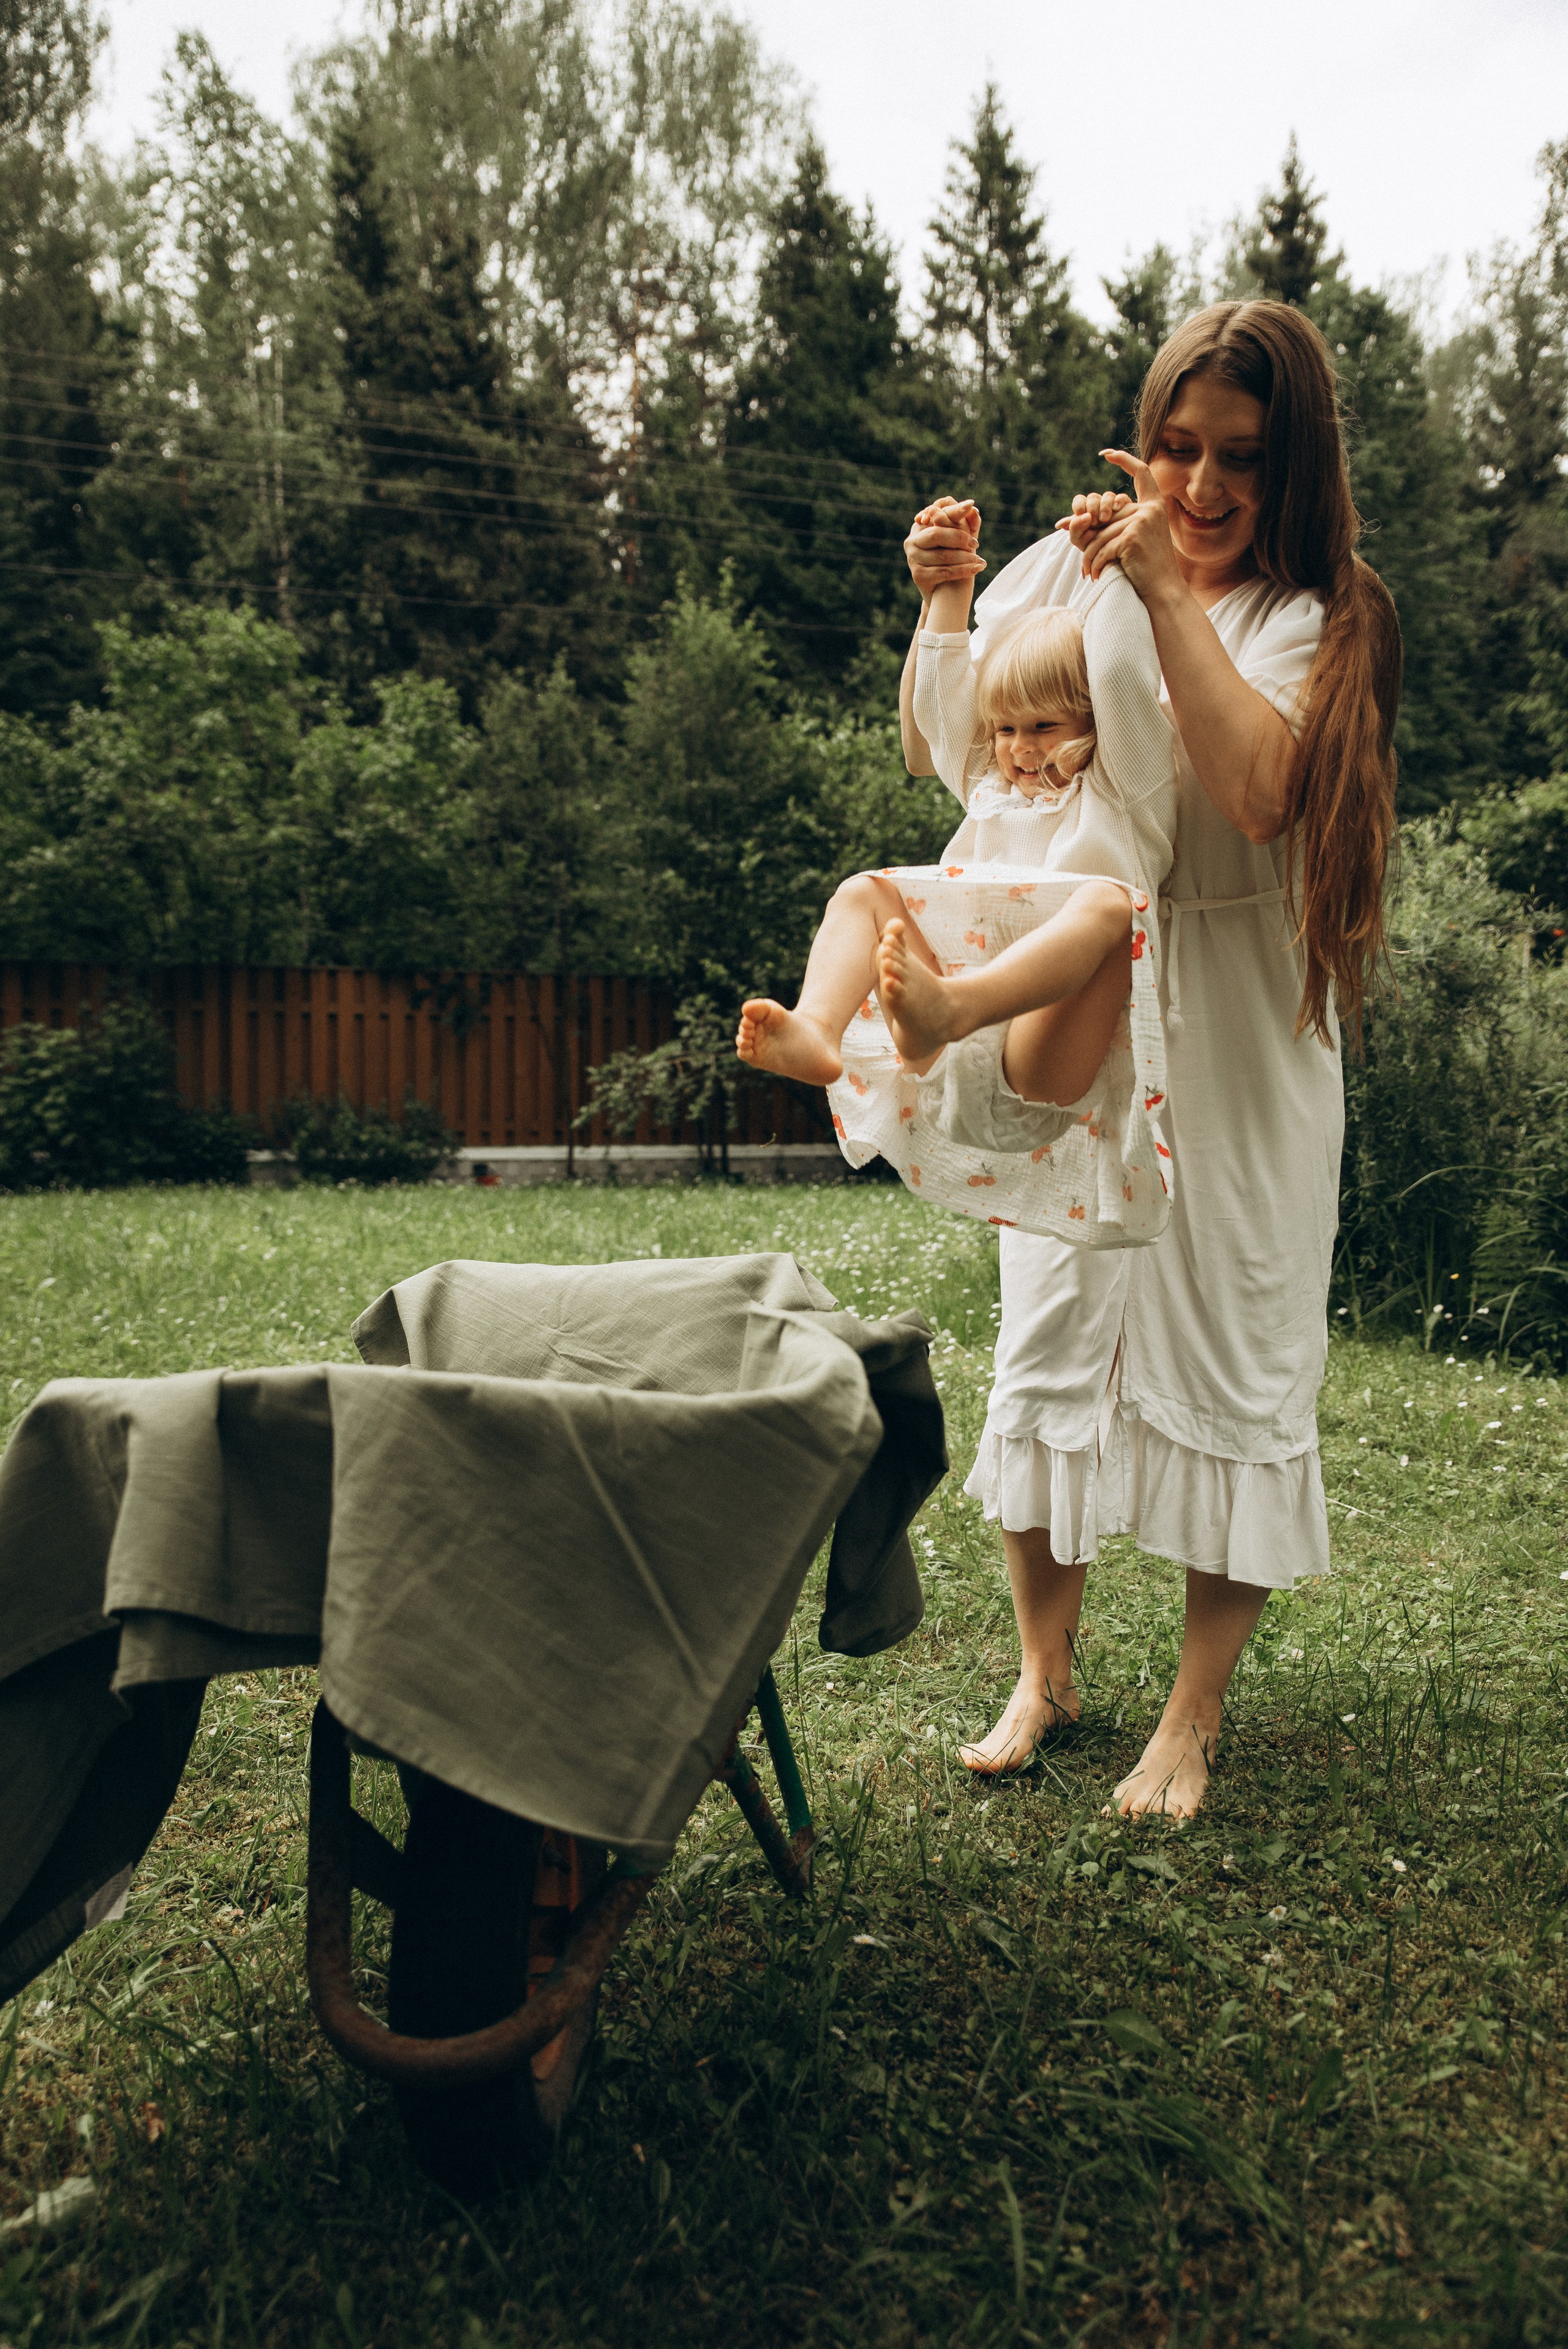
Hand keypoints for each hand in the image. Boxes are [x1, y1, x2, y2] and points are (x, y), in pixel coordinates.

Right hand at [905, 494, 984, 597]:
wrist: (943, 591)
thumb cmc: (952, 559)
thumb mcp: (959, 540)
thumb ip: (966, 524)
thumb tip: (974, 510)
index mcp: (920, 526)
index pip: (937, 513)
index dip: (954, 510)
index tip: (970, 505)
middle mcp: (912, 541)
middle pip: (937, 534)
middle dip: (959, 537)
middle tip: (976, 543)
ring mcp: (913, 558)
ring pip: (943, 555)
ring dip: (965, 558)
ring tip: (979, 560)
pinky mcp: (918, 575)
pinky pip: (944, 571)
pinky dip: (963, 570)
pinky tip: (976, 569)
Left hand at [1056, 451, 1181, 598]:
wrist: (1162, 591)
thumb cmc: (1145, 569)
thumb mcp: (1132, 539)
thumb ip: (1114, 524)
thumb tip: (1073, 520)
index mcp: (1154, 505)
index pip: (1142, 472)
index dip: (1125, 459)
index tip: (1107, 453)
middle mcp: (1150, 509)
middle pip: (1106, 517)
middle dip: (1088, 536)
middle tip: (1081, 559)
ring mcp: (1142, 521)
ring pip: (1101, 534)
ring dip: (1089, 556)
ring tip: (1087, 572)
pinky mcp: (1132, 536)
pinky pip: (1102, 547)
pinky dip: (1095, 564)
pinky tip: (1096, 575)